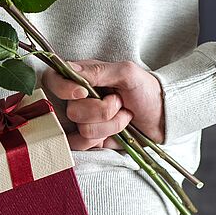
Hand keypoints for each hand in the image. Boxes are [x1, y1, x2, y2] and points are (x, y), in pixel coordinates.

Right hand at [43, 59, 164, 149]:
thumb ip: (98, 71)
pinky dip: (106, 137)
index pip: (52, 80)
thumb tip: (70, 69)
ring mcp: (80, 121)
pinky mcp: (87, 140)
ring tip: (124, 115)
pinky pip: (84, 145)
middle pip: (71, 111)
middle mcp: (75, 100)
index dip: (63, 88)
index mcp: (80, 78)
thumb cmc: (145, 90)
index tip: (83, 92)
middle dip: (102, 110)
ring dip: (111, 124)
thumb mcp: (127, 72)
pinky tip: (117, 132)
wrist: (163, 117)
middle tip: (119, 102)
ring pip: (82, 129)